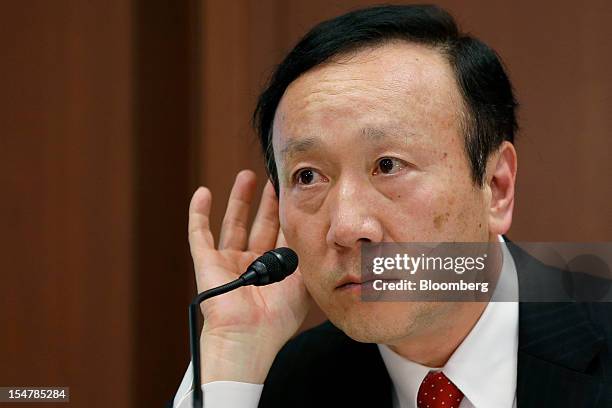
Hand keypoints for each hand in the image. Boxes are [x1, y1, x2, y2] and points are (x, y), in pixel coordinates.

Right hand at [188, 170, 311, 382]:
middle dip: (267, 202)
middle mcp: (253, 263)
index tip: (294, 192)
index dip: (288, 213)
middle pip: (260, 224)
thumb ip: (307, 258)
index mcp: (275, 270)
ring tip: (247, 176)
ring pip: (233, 223)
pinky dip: (199, 213)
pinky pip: (199, 234)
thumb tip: (317, 232)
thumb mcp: (302, 284)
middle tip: (274, 179)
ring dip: (239, 200)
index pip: (283, 234)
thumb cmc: (276, 319)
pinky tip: (203, 193)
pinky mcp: (207, 262)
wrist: (248, 338)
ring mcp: (229, 262)